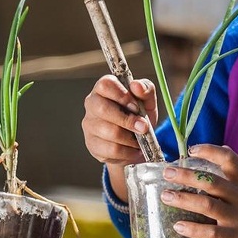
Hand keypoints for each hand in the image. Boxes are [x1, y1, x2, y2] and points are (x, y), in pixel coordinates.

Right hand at [82, 75, 158, 200]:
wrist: (137, 141)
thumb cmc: (139, 116)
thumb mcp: (147, 101)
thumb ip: (146, 89)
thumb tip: (137, 85)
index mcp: (104, 88)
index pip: (105, 85)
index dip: (122, 96)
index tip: (136, 106)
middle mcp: (92, 104)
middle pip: (103, 109)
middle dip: (127, 120)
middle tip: (143, 127)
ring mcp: (89, 125)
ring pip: (109, 132)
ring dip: (130, 138)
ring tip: (140, 140)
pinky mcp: (92, 144)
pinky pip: (111, 150)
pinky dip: (128, 152)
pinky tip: (134, 149)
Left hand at [160, 144, 237, 237]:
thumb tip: (224, 147)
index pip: (230, 159)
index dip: (210, 151)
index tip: (191, 149)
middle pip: (213, 182)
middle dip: (187, 175)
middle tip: (167, 172)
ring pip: (209, 205)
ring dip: (185, 200)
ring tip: (166, 196)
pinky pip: (212, 233)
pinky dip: (194, 229)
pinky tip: (178, 226)